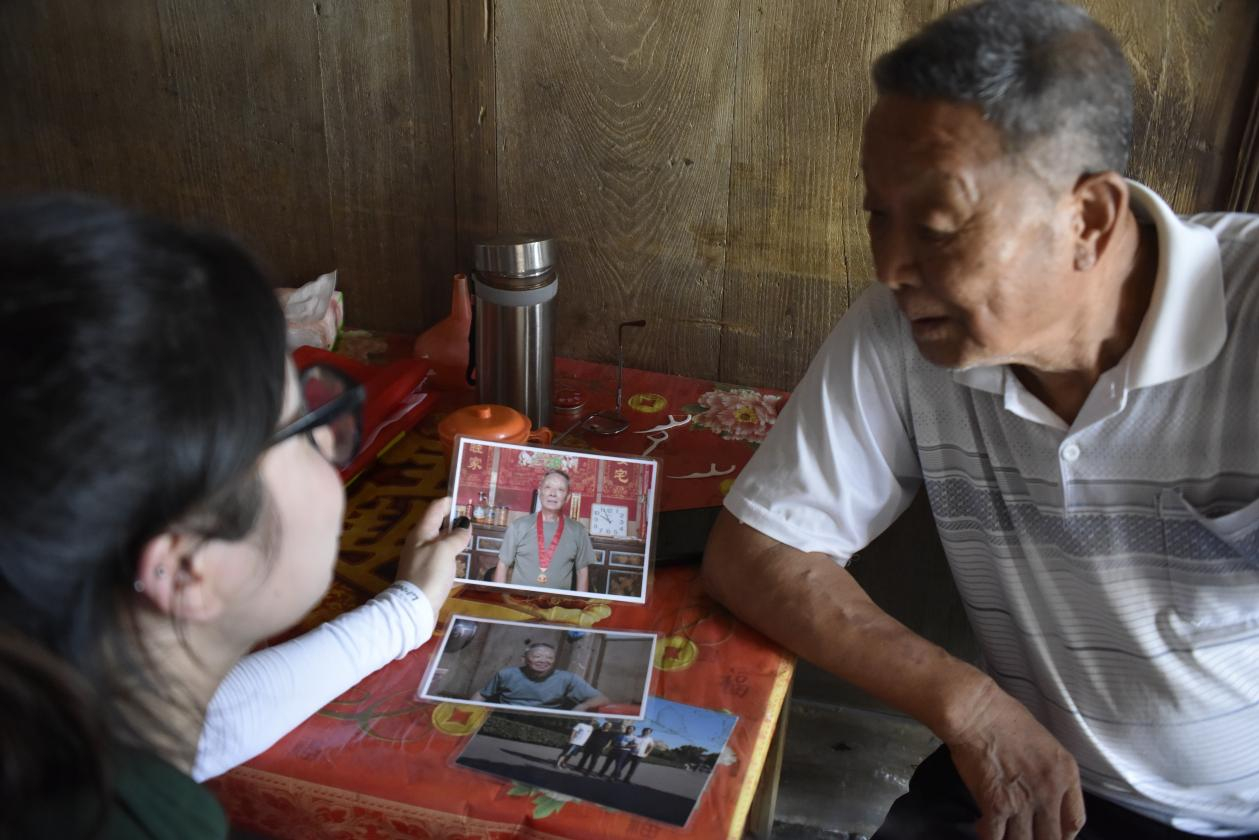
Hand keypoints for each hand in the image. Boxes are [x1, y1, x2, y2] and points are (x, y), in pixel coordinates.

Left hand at [397, 497, 469, 611]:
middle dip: (455, 520)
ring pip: (442, 542)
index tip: (465, 498)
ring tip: (475, 536)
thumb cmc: (429, 574)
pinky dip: (454, 554)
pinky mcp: (428, 574)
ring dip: (456, 538)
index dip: (449, 502)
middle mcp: (420, 543)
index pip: (435, 509)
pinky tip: (466, 558)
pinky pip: (443, 558)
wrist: (414, 608)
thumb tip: (465, 525)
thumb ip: (456, 536)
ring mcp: (423, 559)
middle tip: (476, 517)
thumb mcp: (444, 550)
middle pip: (438, 525)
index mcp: (421, 533)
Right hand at [946, 682, 1084, 839]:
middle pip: (1052, 839)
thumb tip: (1041, 795)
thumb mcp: (1044, 744)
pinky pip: (996, 837)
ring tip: (1002, 831)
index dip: (1064, 837)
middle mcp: (1050, 792)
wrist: (976, 712)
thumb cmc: (1005, 718)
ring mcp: (1024, 802)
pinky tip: (982, 826)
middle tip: (1024, 836)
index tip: (1052, 835)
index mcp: (1066, 773)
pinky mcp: (996, 806)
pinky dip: (989, 836)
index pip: (1075, 821)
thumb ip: (1049, 773)